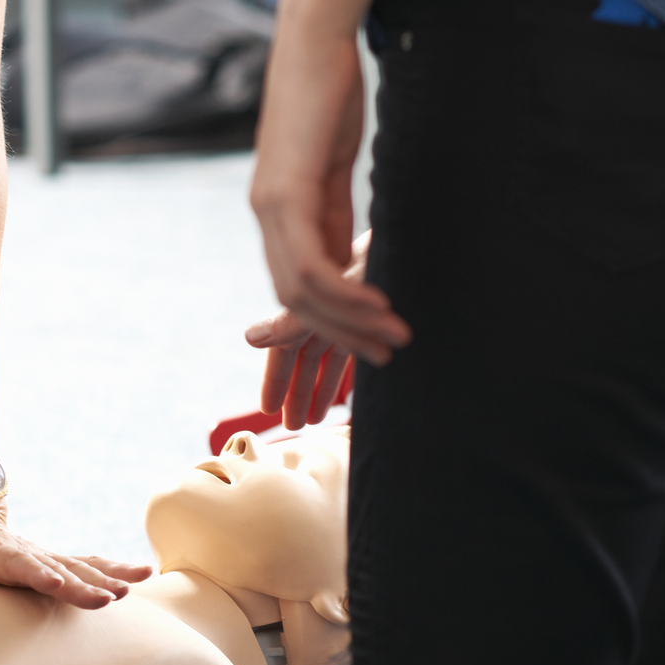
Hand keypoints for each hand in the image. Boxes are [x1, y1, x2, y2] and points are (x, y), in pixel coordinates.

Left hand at [0, 494, 151, 609]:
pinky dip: (113, 568)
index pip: (19, 564)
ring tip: (133, 587)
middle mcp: (26, 551)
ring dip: (106, 576)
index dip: (38, 574)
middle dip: (84, 584)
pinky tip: (141, 575)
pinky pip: (86, 563)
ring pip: (78, 565)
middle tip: (111, 597)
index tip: (58, 583)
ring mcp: (42, 555)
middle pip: (58, 568)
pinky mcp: (53, 560)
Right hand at [245, 230, 371, 428]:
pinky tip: (346, 397)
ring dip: (321, 388)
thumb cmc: (376, 258)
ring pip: (328, 358)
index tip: (267, 409)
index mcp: (308, 301)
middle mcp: (326, 309)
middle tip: (291, 425)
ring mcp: (350, 314)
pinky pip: (355, 350)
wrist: (414, 239)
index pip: (283, 348)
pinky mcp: (375, 318)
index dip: (275, 379)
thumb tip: (250, 338)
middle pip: (303, 357)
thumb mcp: (332, 289)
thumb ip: (293, 318)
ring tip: (315, 419)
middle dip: (297, 391)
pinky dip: (348, 372)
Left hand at [247, 38, 410, 364]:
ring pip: (302, 291)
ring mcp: (271, 205)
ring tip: (391, 337)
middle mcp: (266, 213)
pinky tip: (378, 305)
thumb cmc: (328, 92)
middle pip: (295, 299)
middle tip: (384, 356)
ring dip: (349, 321)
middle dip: (341, 334)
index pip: (297, 284)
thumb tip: (343, 255)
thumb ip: (333, 210)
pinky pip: (311, 264)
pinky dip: (342, 293)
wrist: (312, 39)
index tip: (371, 338)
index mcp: (277, 209)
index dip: (332, 318)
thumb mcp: (334, 164)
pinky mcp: (286, 192)